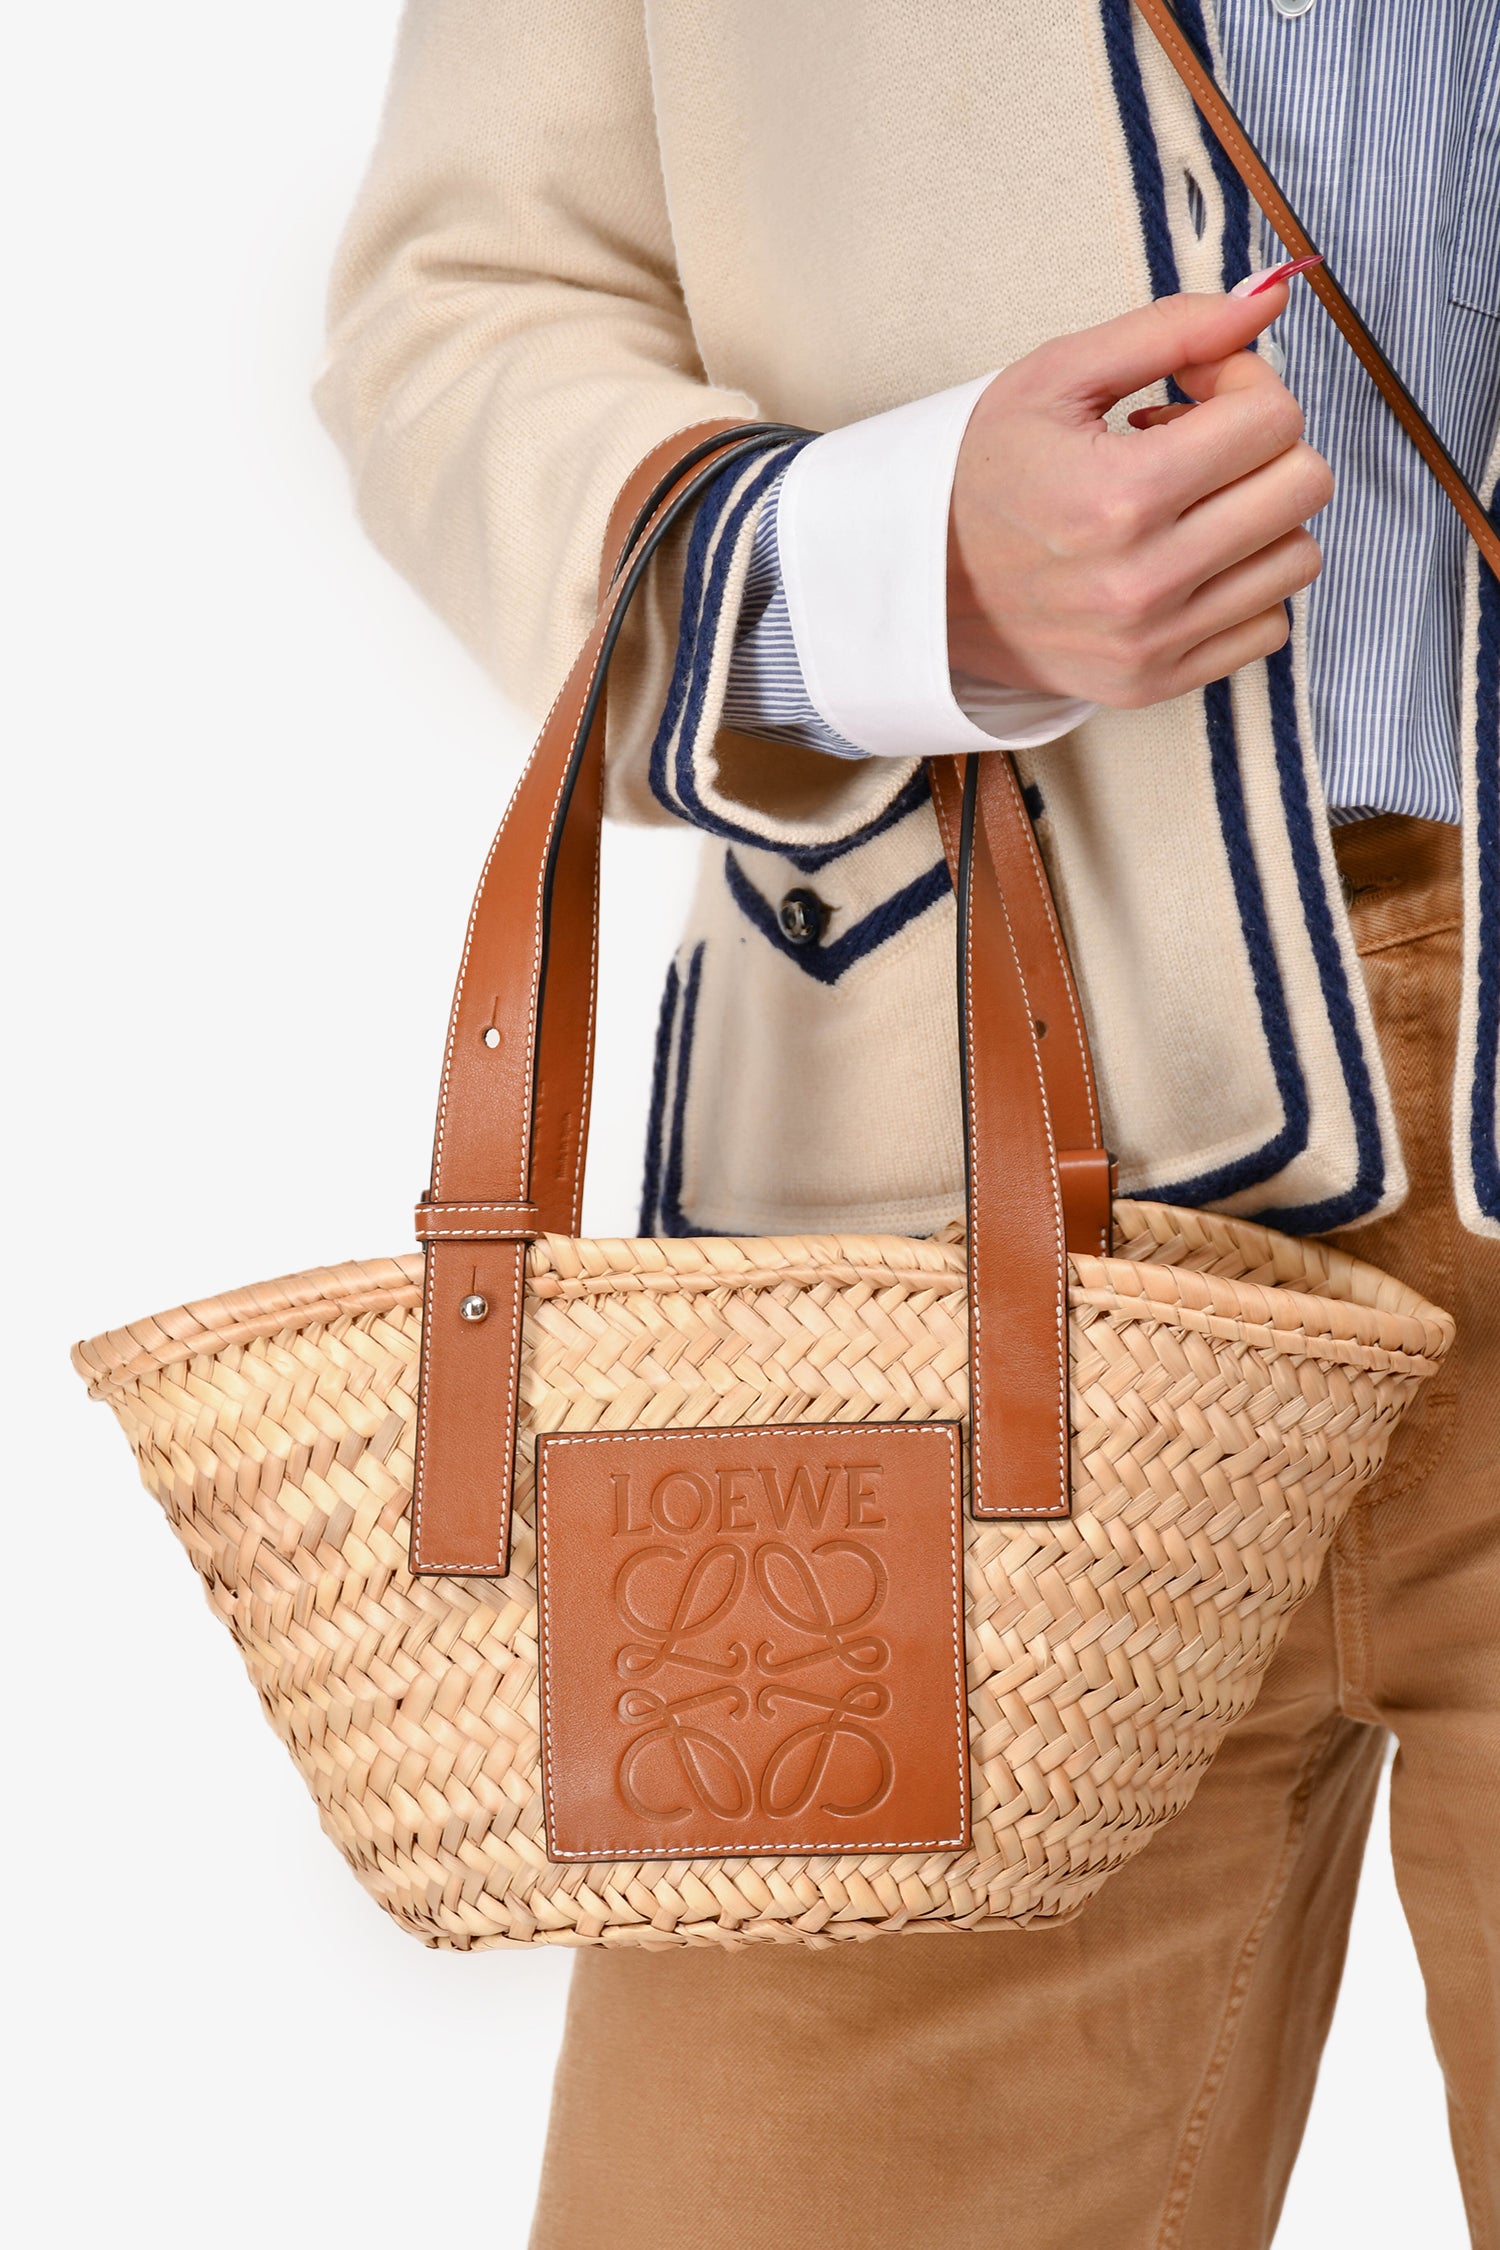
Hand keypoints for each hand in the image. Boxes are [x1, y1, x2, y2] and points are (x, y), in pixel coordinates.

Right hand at [947, 283, 1332, 708]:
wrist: (919, 585)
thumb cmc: (982, 476)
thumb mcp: (1057, 378)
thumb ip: (1171, 329)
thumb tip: (1269, 298)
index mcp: (1122, 494)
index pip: (1274, 419)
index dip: (1247, 384)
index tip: (1200, 390)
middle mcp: (1145, 580)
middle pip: (1303, 486)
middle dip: (1264, 446)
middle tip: (1200, 443)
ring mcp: (1153, 642)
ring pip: (1297, 559)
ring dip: (1260, 518)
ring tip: (1189, 506)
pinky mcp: (1155, 682)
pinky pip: (1269, 628)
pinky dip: (1244, 585)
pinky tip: (1188, 559)